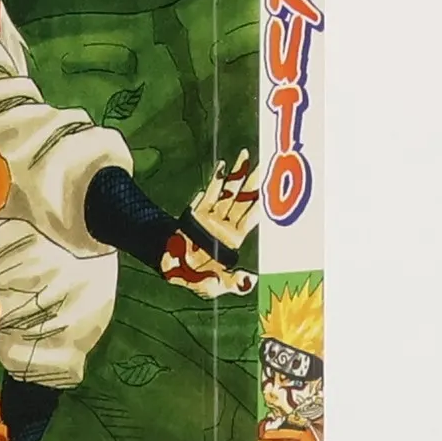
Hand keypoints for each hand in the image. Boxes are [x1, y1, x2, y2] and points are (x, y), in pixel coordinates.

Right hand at [160, 150, 256, 297]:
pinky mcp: (196, 213)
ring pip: (227, 193)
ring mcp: (211, 217)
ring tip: (244, 155)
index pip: (249, 218)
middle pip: (242, 200)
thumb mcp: (214, 285)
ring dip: (235, 175)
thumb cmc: (196, 278)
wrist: (171, 268)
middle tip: (264, 164)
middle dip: (252, 182)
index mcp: (233, 240)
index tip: (270, 189)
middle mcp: (224, 225)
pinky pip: (208, 195)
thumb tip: (251, 281)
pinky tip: (222, 167)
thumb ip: (232, 283)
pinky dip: (215, 182)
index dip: (259, 204)